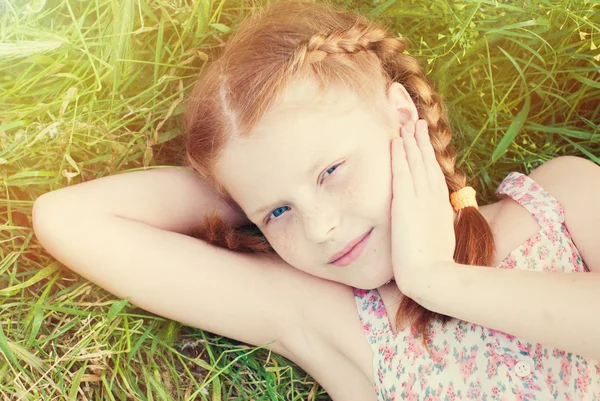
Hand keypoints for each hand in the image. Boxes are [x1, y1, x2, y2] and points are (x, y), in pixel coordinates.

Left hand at [390, 120, 455, 297]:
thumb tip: (430, 223)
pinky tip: (395, 142)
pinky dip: (399, 156)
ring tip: (406, 124)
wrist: (432, 276)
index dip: (428, 156)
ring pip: (414, 163)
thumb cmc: (435, 264)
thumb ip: (434, 225)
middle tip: (417, 122)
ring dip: (410, 142)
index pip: (433, 174)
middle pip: (426, 163)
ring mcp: (420, 199)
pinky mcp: (405, 204)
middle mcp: (432, 198)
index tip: (424, 141)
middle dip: (420, 141)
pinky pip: (401, 173)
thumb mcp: (439, 239)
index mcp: (441, 206)